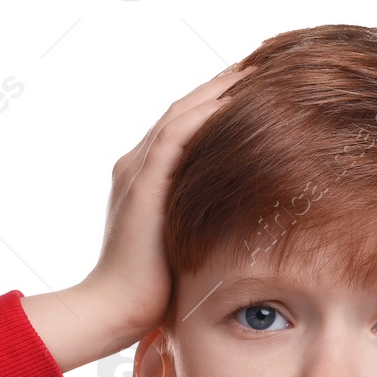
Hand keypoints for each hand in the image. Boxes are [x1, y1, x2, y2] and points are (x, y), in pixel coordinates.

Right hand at [22, 64, 255, 370]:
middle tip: (264, 64)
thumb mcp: (184, 247)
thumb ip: (202, 225)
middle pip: (184, 110)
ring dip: (219, 89)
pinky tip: (235, 99)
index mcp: (144, 179)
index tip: (256, 89)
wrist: (112, 311)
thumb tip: (243, 227)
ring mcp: (137, 172)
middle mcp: (137, 166)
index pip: (185, 127)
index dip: (218, 105)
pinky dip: (205, 114)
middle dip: (223, 86)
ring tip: (257, 69)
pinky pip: (175, 136)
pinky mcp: (143, 186)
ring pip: (181, 114)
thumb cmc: (152, 294)